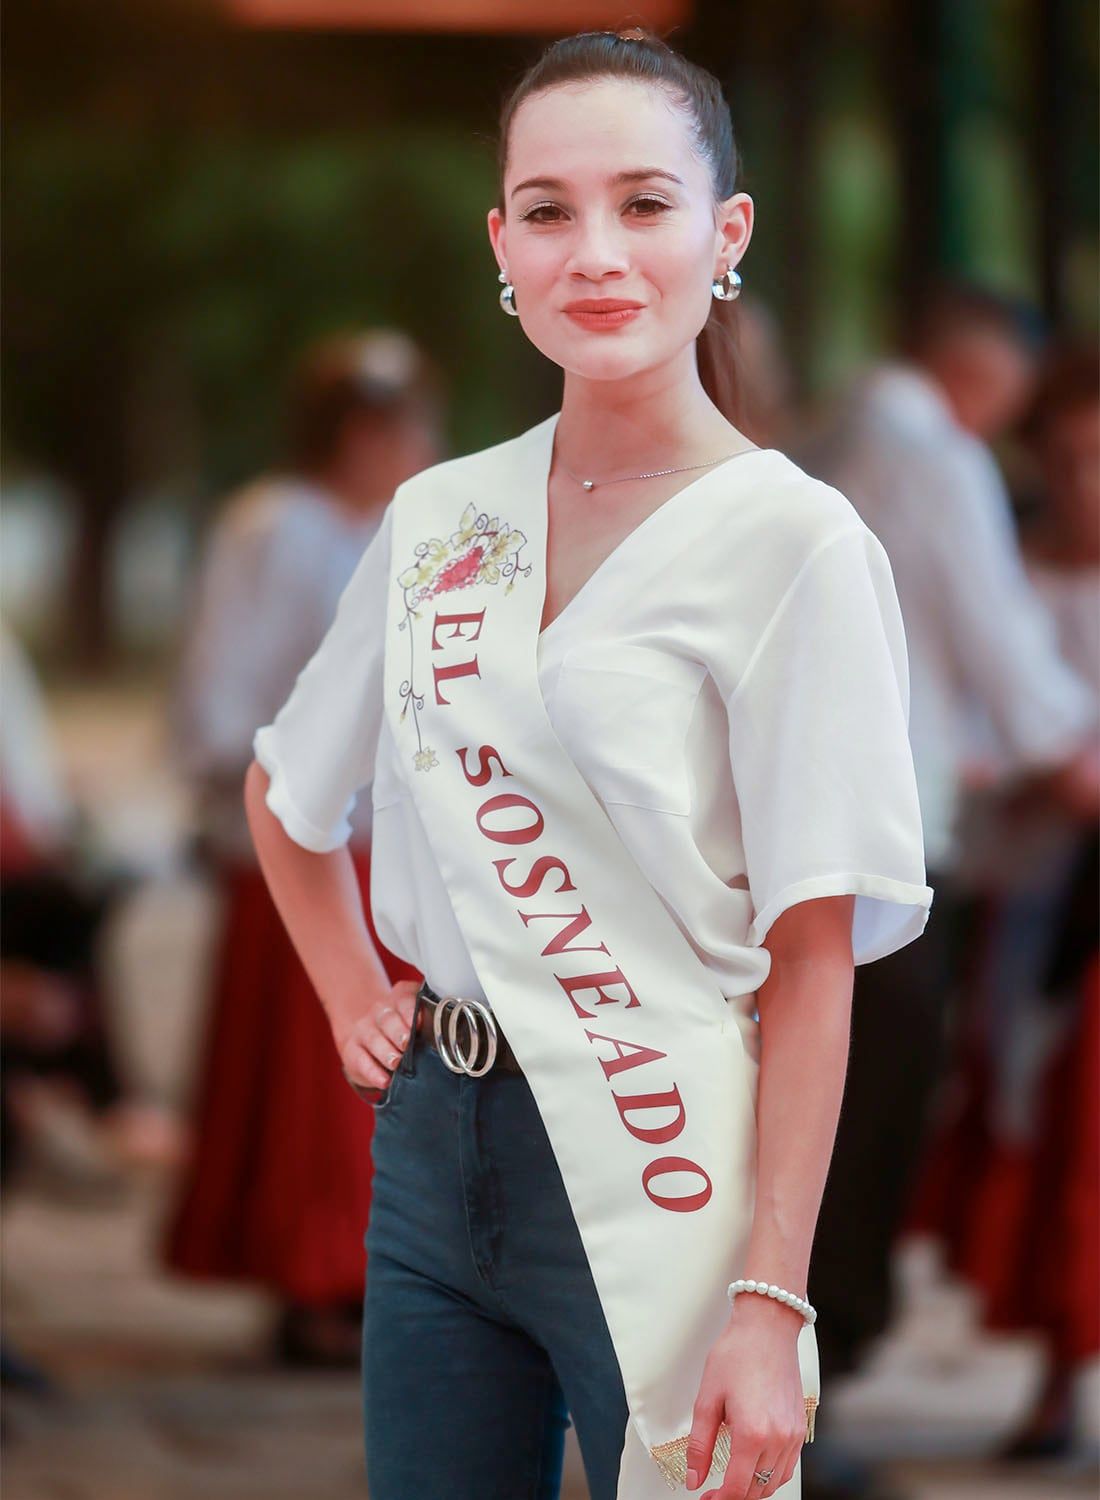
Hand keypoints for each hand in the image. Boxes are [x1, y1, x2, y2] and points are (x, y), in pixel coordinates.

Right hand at [335, 977, 420, 1096]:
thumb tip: (453, 1038)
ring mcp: (364, 1029)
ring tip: (396, 1062)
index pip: (404, 998)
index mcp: (400, 999)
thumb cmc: (403, 1028)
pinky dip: (372, 1072)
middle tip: (407, 1044)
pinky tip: (384, 1081)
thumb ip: (431, 1023)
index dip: (411, 1010)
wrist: (367, 1032)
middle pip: (387, 1018)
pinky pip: (360, 1060)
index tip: (420, 1022)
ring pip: (373, 1038)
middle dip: (398, 1031)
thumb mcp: (416, 1019)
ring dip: (385, 1051)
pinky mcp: (352, 1050)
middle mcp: (380, 1011)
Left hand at [685, 1293, 805, 1497]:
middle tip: (713, 1492)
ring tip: (732, 1481)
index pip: (736, 1488)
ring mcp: (793, 1435)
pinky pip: (787, 1467)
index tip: (705, 1498)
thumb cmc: (737, 1354)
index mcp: (752, 1434)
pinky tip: (755, 1467)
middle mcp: (778, 1439)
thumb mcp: (707, 1398)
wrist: (767, 1327)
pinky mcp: (800, 1427)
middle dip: (734, 1497)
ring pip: (774, 1482)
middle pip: (756, 1490)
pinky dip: (771, 1475)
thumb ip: (700, 1445)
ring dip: (753, 1488)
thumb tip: (695, 1478)